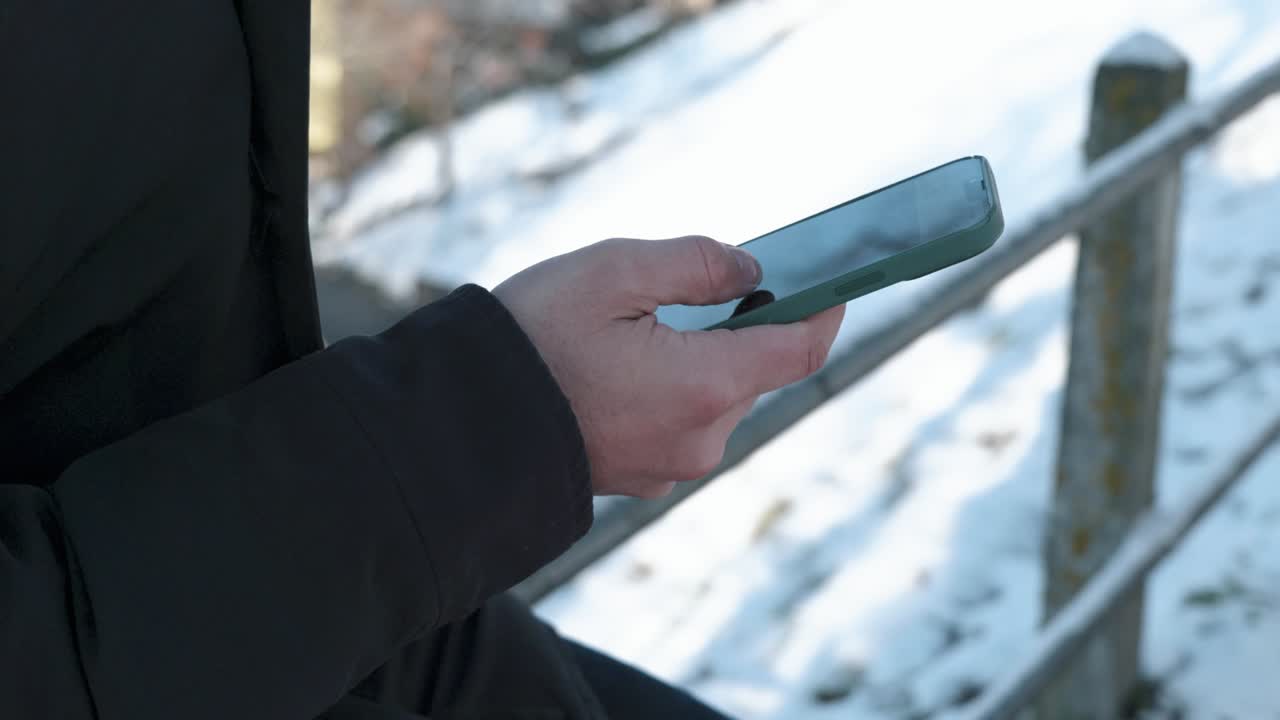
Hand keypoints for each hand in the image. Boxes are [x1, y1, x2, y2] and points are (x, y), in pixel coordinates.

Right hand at [493, 236, 844, 497]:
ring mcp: (671, 465)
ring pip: (715, 398)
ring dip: (699, 358)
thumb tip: (751, 272)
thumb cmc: (531, 341)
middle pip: (755, 372)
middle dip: (740, 327)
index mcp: (706, 386)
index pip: (801, 349)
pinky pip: (680, 423)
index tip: (838, 281)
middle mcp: (701, 438)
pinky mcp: (642, 477)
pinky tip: (618, 366)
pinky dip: (670, 389)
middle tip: (699, 287)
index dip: (827, 310)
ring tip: (633, 328)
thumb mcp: (612, 272)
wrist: (460, 426)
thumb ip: (696, 263)